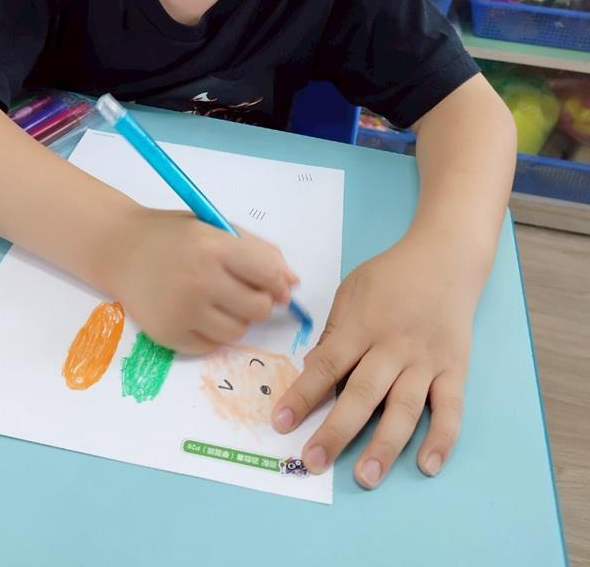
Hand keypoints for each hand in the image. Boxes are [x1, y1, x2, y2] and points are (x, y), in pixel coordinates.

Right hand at [110, 206, 297, 353]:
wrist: (119, 248)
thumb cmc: (172, 235)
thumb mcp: (215, 228)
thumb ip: (258, 251)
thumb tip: (292, 283)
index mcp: (214, 246)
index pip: (269, 274)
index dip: (278, 282)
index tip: (273, 283)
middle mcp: (199, 280)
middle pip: (259, 308)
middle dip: (258, 301)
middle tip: (240, 289)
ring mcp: (182, 311)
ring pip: (238, 331)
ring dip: (235, 318)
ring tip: (214, 298)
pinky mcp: (169, 335)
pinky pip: (211, 346)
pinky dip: (211, 332)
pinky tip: (195, 310)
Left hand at [273, 233, 479, 486]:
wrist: (444, 258)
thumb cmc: (391, 276)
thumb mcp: (352, 291)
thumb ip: (335, 332)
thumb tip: (312, 371)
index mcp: (361, 325)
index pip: (326, 365)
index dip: (301, 395)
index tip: (280, 422)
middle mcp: (393, 345)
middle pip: (362, 393)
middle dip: (336, 431)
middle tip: (313, 461)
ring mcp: (426, 359)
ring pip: (404, 407)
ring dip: (384, 445)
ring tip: (366, 477)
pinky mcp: (455, 368)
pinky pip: (450, 408)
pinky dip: (442, 438)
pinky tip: (427, 464)